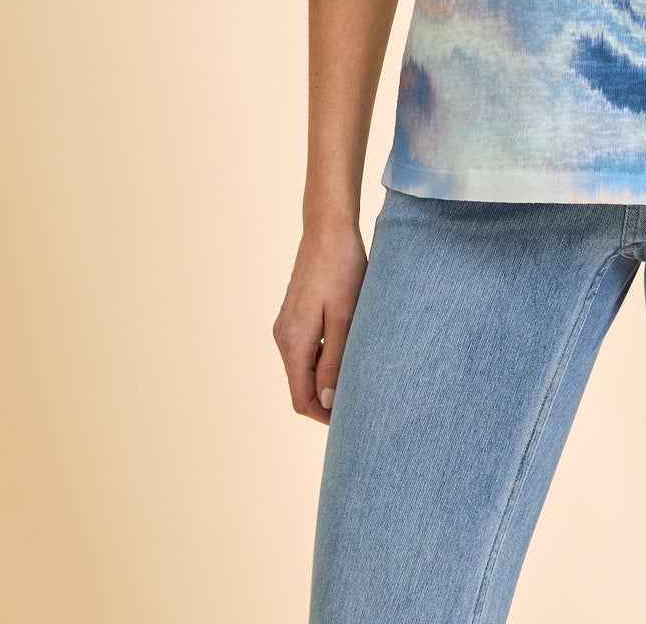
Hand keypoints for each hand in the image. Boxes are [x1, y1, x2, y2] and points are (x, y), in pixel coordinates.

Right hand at [272, 217, 368, 423]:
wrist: (328, 229)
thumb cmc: (341, 268)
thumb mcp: (345, 317)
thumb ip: (335, 360)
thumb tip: (328, 401)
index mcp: (293, 342)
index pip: (301, 398)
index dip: (325, 414)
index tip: (352, 416)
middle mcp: (283, 337)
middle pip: (301, 386)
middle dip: (327, 398)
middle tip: (362, 396)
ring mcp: (287, 325)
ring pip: (304, 368)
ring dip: (327, 377)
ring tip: (360, 370)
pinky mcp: (295, 315)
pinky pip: (306, 350)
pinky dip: (324, 358)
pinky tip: (349, 346)